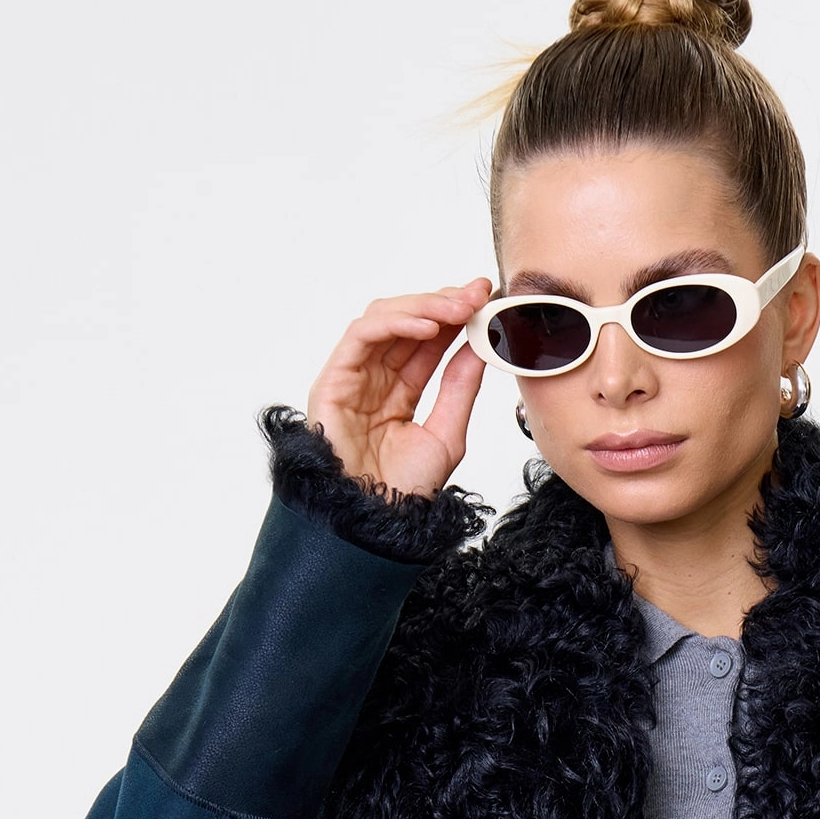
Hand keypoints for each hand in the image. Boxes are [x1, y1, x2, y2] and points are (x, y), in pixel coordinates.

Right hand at [305, 279, 492, 499]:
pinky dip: (395, 323)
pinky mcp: (332, 380)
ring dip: (424, 307)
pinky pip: (361, 336)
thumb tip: (479, 345)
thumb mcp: (446, 433)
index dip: (455, 316)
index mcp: (400, 391)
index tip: (486, 299)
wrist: (376, 523)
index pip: (428, 340)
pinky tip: (427, 326)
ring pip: (384, 319)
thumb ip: (460, 388)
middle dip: (444, 303)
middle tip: (477, 295)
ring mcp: (352, 377)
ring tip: (458, 308)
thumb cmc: (404, 491)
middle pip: (407, 322)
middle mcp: (374, 378)